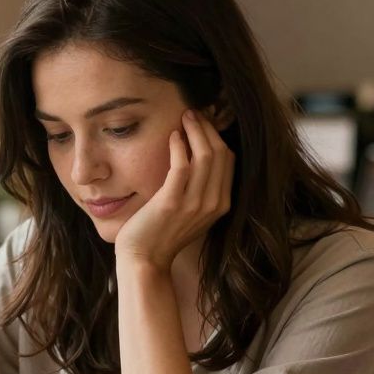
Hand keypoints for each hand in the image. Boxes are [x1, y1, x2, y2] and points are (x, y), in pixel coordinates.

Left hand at [114, 109, 233, 269]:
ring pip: (206, 155)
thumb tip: (198, 156)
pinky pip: (182, 166)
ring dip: (195, 131)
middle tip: (193, 113)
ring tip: (184, 117)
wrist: (145, 260)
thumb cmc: (162, 233)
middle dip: (208, 128)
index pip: (228, 160)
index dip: (217, 136)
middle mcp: (212, 204)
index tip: (203, 122)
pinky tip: (172, 136)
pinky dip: (179, 146)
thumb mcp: (191, 212)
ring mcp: (194, 204)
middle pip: (221, 153)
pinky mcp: (171, 203)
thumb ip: (200, 189)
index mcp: (221, 205)